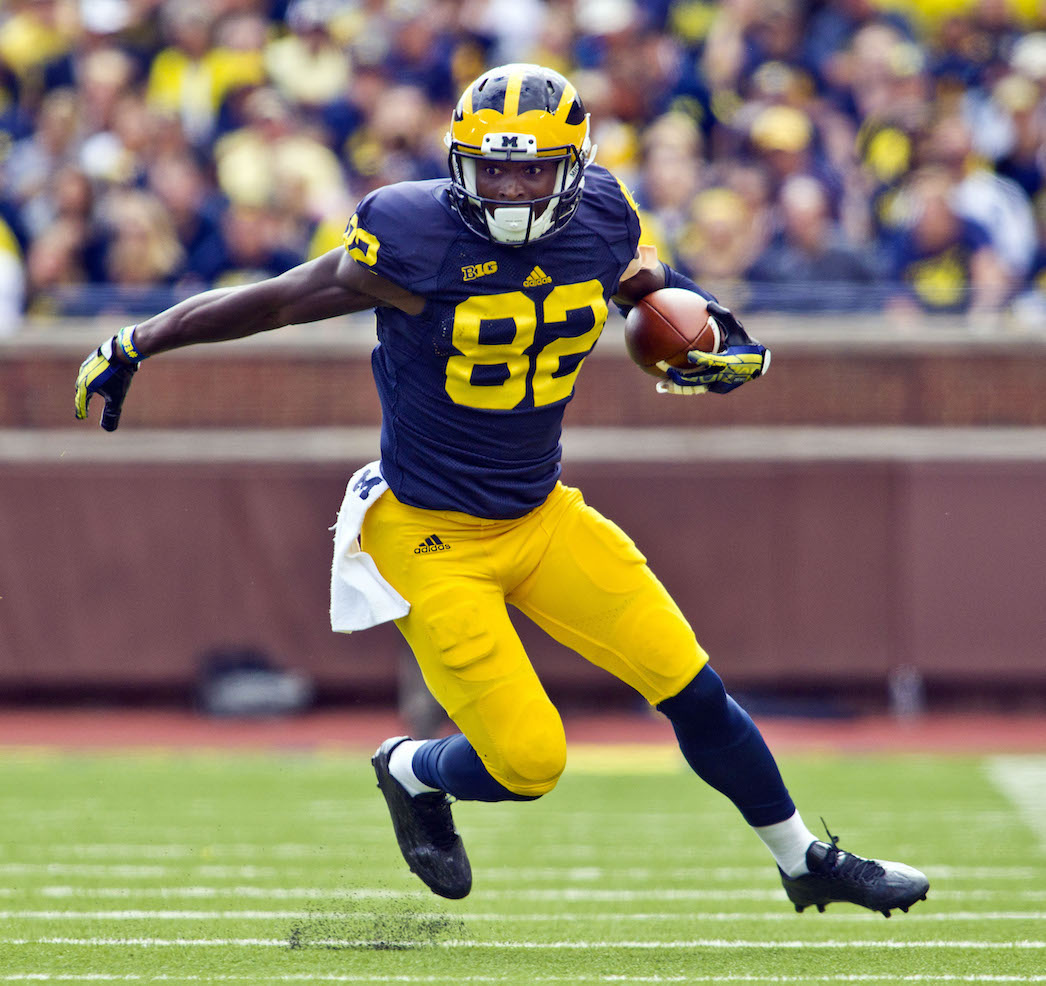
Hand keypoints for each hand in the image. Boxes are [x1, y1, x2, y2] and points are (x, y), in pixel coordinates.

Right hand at [74, 327, 140, 430]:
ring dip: (86, 387)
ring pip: (85, 379)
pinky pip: (91, 371)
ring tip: (88, 393)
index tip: (81, 417)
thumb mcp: (116, 398)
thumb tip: (108, 429)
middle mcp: (82, 375)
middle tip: (83, 407)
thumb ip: (111, 413)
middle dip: (82, 399)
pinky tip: (97, 377)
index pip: (81, 402)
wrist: (122, 352)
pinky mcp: (94, 358)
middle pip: (81, 390)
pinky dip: (92, 377)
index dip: (82, 410)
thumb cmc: (119, 376)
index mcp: (84, 386)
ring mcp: (87, 365)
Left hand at [655, 301, 769, 395]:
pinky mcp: (718, 390)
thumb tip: (707, 303)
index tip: (689, 355)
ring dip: (678, 388)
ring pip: (695, 389)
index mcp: (728, 361)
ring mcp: (720, 385)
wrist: (758, 364)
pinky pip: (698, 388)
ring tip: (660, 387)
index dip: (702, 358)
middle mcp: (723, 376)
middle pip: (699, 380)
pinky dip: (684, 388)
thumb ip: (723, 315)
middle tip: (666, 371)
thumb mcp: (737, 328)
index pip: (713, 360)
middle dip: (681, 378)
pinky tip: (668, 385)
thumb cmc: (745, 343)